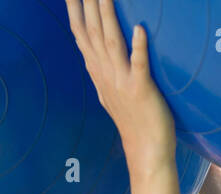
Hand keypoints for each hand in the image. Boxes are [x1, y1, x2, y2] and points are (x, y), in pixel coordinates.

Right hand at [66, 0, 175, 173]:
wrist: (146, 151)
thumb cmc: (134, 120)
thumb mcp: (111, 92)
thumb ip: (102, 70)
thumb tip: (92, 53)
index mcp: (99, 72)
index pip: (81, 35)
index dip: (75, 10)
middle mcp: (106, 74)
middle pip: (93, 32)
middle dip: (87, 4)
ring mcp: (122, 82)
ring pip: (111, 43)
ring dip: (107, 16)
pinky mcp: (141, 90)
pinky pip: (139, 66)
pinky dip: (138, 47)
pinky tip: (139, 28)